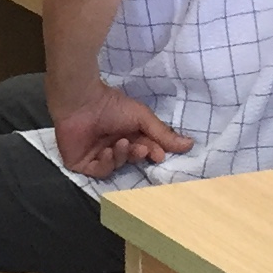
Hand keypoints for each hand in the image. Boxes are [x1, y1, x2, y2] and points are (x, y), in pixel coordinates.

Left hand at [54, 88, 192, 178]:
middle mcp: (112, 145)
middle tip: (141, 148)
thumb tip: (190, 144)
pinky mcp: (81, 163)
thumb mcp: (142, 118)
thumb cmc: (111, 105)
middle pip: (131, 160)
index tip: (159, 154)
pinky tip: (106, 151)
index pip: (144, 149)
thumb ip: (163, 133)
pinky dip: (106, 163)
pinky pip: (99, 171)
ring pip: (116, 167)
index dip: (152, 153)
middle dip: (137, 155)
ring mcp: (96, 155)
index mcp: (127, 134)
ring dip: (122, 157)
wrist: (81, 101)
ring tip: (121, 143)